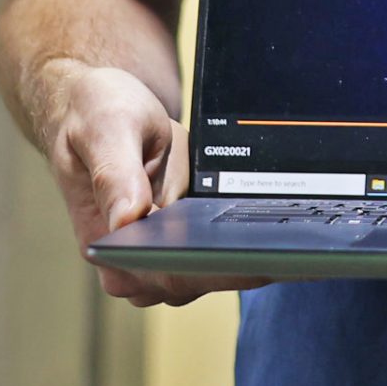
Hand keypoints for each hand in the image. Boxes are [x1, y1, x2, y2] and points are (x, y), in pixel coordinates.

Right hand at [38, 60, 271, 306]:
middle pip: (197, 278)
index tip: (265, 255)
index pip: (171, 274)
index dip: (219, 268)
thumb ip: (116, 175)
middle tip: (292, 237)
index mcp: (106, 244)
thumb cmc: (94, 115)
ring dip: (242, 244)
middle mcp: (127, 264)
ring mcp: (152, 259)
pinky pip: (213, 250)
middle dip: (241, 256)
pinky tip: (263, 215)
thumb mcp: (106, 131)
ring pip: (210, 268)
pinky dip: (237, 235)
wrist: (94, 107)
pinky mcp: (173, 244)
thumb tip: (126, 220)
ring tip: (281, 223)